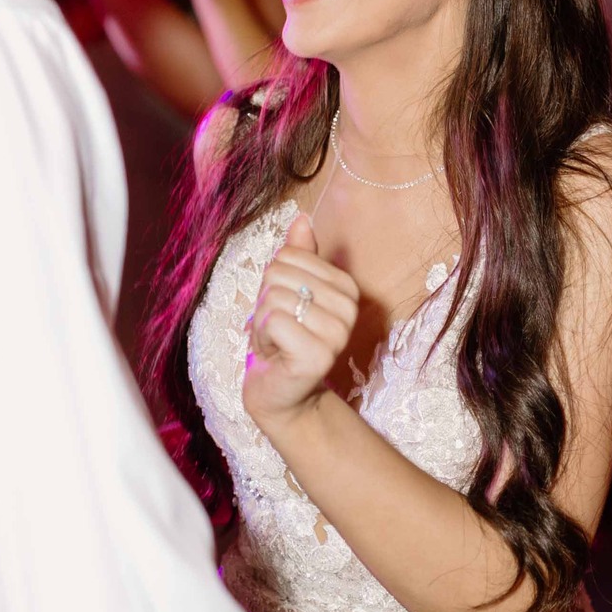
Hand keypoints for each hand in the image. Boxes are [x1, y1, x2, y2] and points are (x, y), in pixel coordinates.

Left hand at [242, 212, 357, 432]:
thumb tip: (302, 219)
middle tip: (278, 329)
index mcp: (345, 286)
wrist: (280, 392)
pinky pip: (274, 321)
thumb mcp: (287, 291)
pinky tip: (275, 355)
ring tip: (277, 343)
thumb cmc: (282, 339)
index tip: (285, 310)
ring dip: (263, 323)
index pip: (289, 254)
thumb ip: (298, 256)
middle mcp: (348, 307)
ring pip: (274, 297)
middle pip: (279, 273)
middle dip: (265, 302)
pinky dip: (264, 338)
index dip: (274, 282)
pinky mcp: (319, 355)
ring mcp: (337, 333)